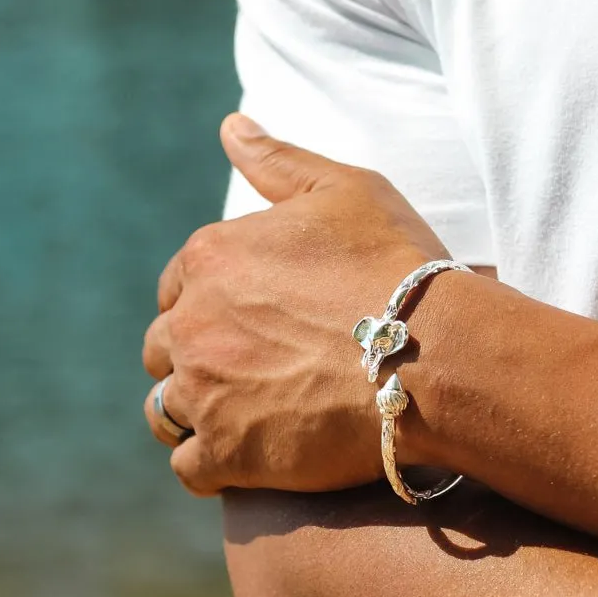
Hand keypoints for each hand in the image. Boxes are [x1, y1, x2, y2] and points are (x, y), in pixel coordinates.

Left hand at [142, 115, 449, 494]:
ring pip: (164, 410)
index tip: (244, 321)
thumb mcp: (344, 190)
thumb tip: (231, 127)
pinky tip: (243, 459)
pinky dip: (209, 466)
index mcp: (210, 257)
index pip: (175, 286)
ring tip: (238, 417)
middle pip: (164, 349)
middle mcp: (191, 323)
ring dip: (191, 412)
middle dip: (194, 358)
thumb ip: (278, 161)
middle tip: (246, 371)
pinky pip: (189, 469)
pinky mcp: (228, 454)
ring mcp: (204, 392)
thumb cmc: (397, 267)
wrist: (433, 355)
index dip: (205, 303)